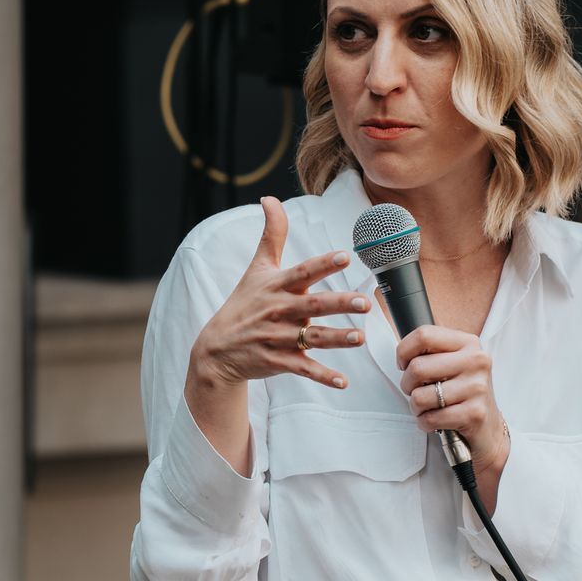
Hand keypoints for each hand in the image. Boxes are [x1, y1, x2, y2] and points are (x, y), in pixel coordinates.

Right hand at [187, 196, 367, 392]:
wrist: (216, 349)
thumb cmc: (243, 303)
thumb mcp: (256, 268)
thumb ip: (271, 235)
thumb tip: (269, 198)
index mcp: (276, 286)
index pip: (302, 272)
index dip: (323, 264)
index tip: (345, 257)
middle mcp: (277, 311)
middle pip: (312, 306)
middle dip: (338, 304)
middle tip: (365, 302)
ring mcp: (277, 337)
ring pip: (311, 338)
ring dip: (337, 339)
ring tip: (360, 338)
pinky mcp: (277, 360)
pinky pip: (303, 368)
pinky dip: (322, 376)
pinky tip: (342, 382)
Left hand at [397, 325, 510, 479]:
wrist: (489, 428)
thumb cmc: (463, 393)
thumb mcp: (453, 363)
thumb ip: (431, 352)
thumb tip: (403, 356)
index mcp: (468, 343)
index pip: (424, 335)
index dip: (404, 352)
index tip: (404, 365)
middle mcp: (476, 361)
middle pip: (417, 367)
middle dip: (407, 384)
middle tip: (416, 391)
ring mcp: (477, 387)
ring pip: (420, 396)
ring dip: (416, 407)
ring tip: (428, 407)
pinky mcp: (474, 413)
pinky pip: (430, 418)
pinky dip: (425, 423)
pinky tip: (436, 420)